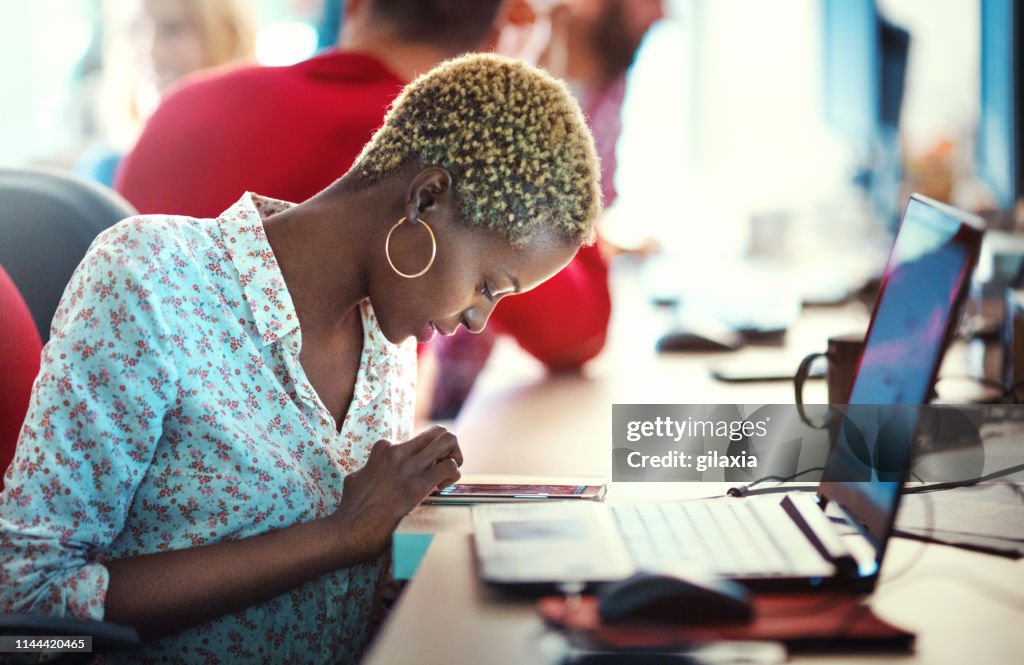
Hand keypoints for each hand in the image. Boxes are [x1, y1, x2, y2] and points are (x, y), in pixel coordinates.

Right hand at [331, 425, 462, 557]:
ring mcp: (409, 466)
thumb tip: (371, 471)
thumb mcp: (356, 478)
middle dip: (448, 447)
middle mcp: (398, 452)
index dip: (422, 458)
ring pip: (448, 440)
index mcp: (383, 450)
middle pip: (437, 432)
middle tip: (445, 466)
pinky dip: (453, 476)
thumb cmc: (351, 509)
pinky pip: (450, 467)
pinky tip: (441, 490)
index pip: (414, 440)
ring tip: (447, 477)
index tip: (420, 474)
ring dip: (455, 457)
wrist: (350, 529)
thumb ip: (370, 469)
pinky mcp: (419, 484)